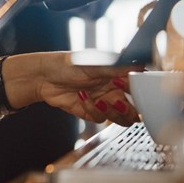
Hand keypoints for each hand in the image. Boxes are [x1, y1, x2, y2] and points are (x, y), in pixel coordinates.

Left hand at [2, 52, 139, 125]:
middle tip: (118, 101)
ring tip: (102, 101)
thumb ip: (119, 68)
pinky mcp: (90, 112)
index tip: (129, 87)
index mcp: (118, 76)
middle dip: (130, 109)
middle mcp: (113, 90)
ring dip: (113, 112)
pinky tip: (81, 97)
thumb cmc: (68, 64)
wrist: (42, 77)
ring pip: (120, 118)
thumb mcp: (95, 64)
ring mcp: (102, 102)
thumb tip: (141, 64)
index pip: (139, 88)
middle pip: (134, 109)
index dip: (140, 92)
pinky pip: (99, 118)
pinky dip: (92, 110)